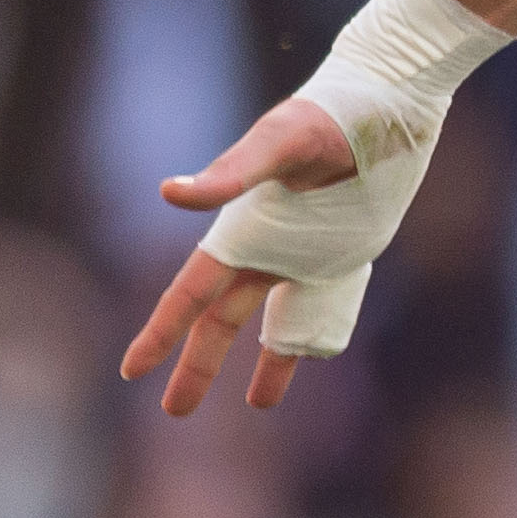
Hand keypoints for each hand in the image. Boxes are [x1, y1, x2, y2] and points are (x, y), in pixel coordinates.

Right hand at [120, 98, 358, 416]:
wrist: (386, 105)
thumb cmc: (327, 115)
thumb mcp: (278, 141)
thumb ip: (231, 172)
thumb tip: (169, 193)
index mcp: (240, 230)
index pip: (190, 293)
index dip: (161, 331)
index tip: (130, 370)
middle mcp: (266, 250)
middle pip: (222, 321)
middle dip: (197, 365)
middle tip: (173, 412)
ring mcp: (304, 257)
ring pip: (272, 324)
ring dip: (261, 364)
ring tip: (254, 408)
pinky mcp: (343, 256)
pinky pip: (321, 308)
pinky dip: (311, 338)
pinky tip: (306, 365)